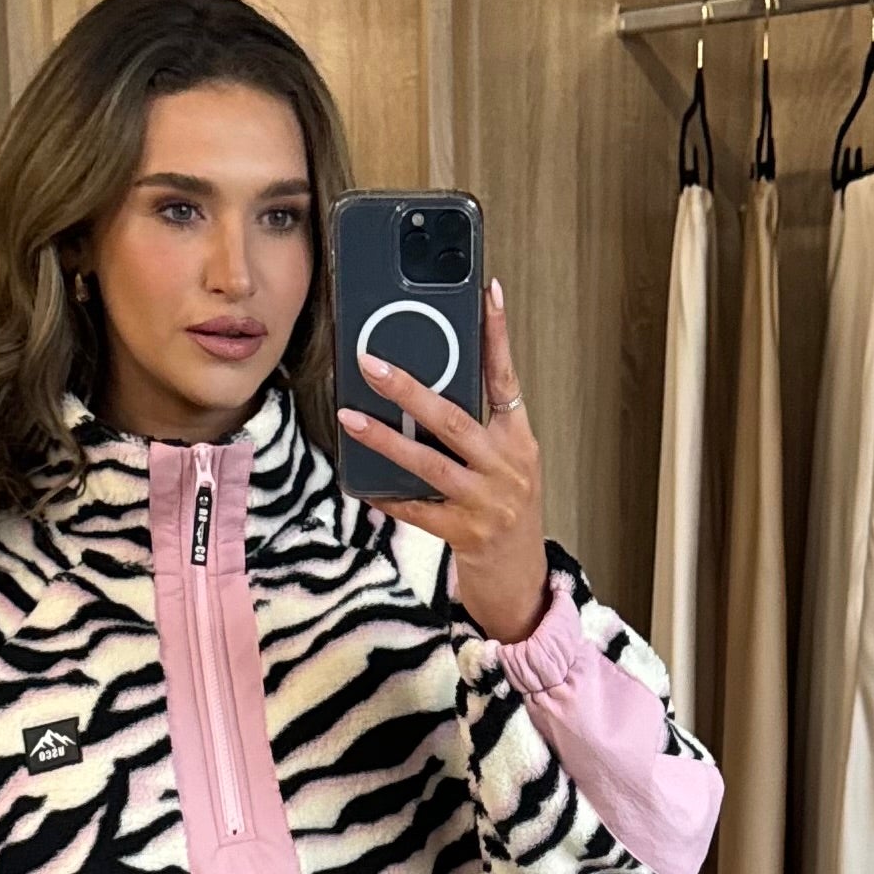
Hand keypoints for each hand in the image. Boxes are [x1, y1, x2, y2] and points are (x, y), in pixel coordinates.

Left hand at [338, 276, 549, 644]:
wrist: (522, 582)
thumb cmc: (505, 517)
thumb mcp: (504, 468)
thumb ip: (476, 434)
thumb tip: (424, 399)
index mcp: (519, 440)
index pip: (507, 376)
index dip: (497, 333)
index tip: (488, 290)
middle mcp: (507, 467)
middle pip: (454, 417)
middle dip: (409, 388)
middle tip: (372, 363)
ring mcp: (487, 503)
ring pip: (430, 462)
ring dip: (386, 439)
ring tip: (351, 417)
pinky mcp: (465, 535)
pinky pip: (416, 510)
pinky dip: (387, 495)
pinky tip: (361, 483)